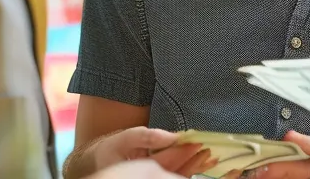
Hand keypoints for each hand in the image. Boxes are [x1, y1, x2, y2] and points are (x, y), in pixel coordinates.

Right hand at [79, 127, 217, 177]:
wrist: (98, 164)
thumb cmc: (109, 151)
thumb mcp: (125, 138)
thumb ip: (145, 136)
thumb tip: (171, 135)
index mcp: (140, 170)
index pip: (166, 161)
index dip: (183, 152)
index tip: (197, 143)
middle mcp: (150, 177)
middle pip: (177, 171)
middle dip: (195, 162)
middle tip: (210, 151)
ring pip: (180, 175)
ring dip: (197, 167)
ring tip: (212, 157)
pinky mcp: (158, 178)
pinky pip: (178, 176)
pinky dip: (192, 169)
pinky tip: (203, 162)